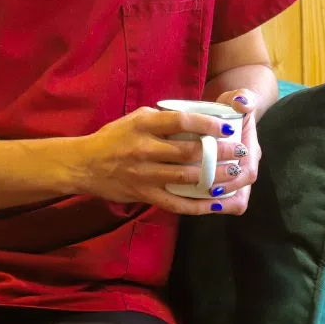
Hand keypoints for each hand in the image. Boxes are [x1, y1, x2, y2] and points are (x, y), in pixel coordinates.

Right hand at [75, 104, 248, 215]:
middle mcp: (145, 148)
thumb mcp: (134, 119)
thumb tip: (194, 118)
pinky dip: (199, 205)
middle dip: (219, 152)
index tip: (227, 126)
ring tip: (235, 174)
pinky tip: (217, 203)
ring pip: (187, 177)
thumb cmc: (112, 138)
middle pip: (189, 151)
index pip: (180, 121)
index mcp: (143, 124)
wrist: (84, 164)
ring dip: (215, 176)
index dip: (206, 123)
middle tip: (240, 151)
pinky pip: (176, 203)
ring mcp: (145, 174)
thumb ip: (161, 119)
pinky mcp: (145, 195)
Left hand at [206, 88, 261, 213]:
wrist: (231, 109)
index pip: (248, 173)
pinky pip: (218, 198)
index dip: (234, 182)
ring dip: (214, 204)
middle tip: (201, 195)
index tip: (215, 184)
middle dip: (223, 198)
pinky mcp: (219, 176)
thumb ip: (244, 97)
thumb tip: (241, 102)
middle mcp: (244, 166)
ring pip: (230, 200)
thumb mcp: (239, 98)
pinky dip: (206, 202)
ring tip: (195, 202)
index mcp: (250, 151)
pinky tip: (189, 200)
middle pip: (240, 192)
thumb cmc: (233, 106)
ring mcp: (232, 174)